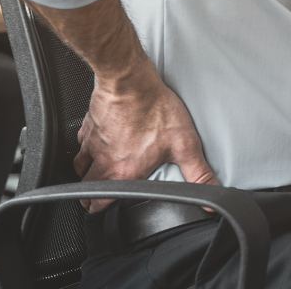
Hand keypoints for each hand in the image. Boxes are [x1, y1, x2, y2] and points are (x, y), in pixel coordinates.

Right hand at [73, 58, 217, 211]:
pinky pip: (80, 143)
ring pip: (79, 166)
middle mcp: (104, 161)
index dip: (100, 209)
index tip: (102, 209)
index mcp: (124, 172)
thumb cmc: (155, 110)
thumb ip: (199, 173)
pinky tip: (93, 143)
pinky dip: (85, 147)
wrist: (130, 81)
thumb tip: (211, 195)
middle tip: (94, 199)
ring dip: (85, 173)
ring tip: (92, 175)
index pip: (101, 202)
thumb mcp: (185, 145)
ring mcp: (93, 143)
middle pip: (86, 187)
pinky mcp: (89, 126)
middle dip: (90, 197)